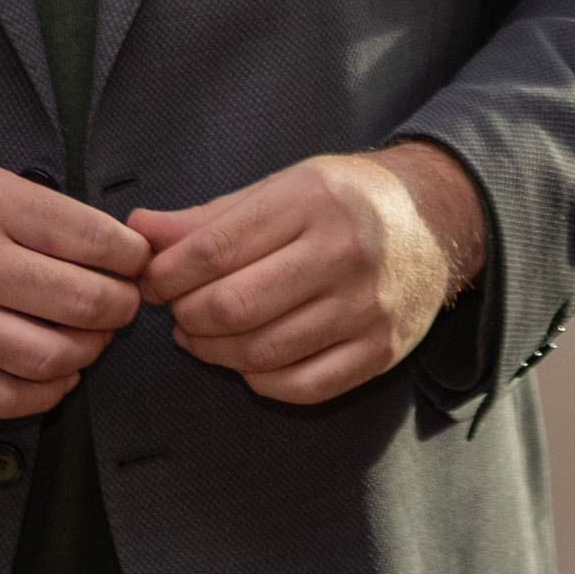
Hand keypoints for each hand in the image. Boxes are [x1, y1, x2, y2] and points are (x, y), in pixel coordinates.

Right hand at [0, 147, 145, 418]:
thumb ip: (40, 211)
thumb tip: (112, 248)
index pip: (95, 240)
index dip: (132, 258)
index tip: (136, 262)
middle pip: (84, 303)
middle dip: (120, 308)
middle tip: (122, 303)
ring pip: (53, 358)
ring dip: (89, 353)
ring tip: (90, 337)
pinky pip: (6, 398)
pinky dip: (47, 393)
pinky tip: (57, 374)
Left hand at [130, 142, 485, 402]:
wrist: (436, 220)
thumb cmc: (343, 201)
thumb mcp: (279, 188)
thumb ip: (207, 217)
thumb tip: (138, 232)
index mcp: (311, 201)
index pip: (213, 250)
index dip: (167, 275)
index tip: (154, 282)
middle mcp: (344, 253)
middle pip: (232, 307)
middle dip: (187, 317)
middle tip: (178, 312)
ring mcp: (367, 308)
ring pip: (262, 354)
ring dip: (215, 353)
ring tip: (202, 336)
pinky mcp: (381, 352)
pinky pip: (302, 386)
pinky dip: (260, 381)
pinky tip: (248, 361)